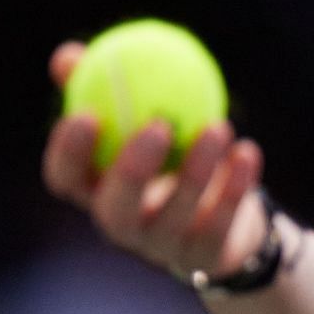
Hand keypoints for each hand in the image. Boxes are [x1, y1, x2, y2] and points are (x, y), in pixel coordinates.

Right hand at [41, 41, 269, 280]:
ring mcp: (164, 247)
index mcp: (96, 191)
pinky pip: (222, 223)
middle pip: (116, 209)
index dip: (69, 154)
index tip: (86, 113)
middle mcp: (123, 225)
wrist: (221, 210)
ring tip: (218, 127)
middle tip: (159, 125)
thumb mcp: (137, 115)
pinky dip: (236, 186)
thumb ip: (103, 84)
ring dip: (197, 171)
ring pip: (175, 217)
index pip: (66, 180)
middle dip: (133, 171)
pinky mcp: (205, 257)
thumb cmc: (169, 150)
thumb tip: (67, 56)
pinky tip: (246, 151)